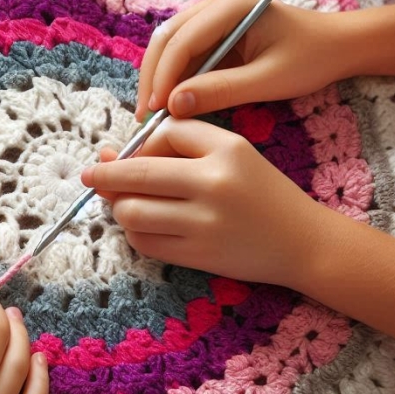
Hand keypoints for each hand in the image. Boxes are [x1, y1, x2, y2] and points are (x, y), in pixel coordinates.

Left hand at [81, 119, 323, 287]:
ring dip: (120, 207)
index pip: (160, 137)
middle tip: (91, 175)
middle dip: (105, 175)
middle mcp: (213, 185)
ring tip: (127, 203)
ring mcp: (204, 224)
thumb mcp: (233, 151)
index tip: (121, 155)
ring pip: (132, 212)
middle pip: (135, 175)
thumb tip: (115, 153)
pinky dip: (135, 232)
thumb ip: (180, 143)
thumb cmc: (262, 192)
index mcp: (225, 150)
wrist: (303, 242)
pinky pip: (144, 242)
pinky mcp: (198, 256)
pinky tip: (144, 224)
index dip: (136, 146)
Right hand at [137, 0, 346, 120]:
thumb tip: (175, 105)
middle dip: (152, 79)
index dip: (163, 78)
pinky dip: (172, 80)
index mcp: (231, 4)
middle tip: (144, 118)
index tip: (156, 112)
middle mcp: (214, 2)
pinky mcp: (212, 31)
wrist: (335, 46)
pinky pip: (183, 55)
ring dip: (157, 80)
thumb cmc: (310, 59)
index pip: (182, 41)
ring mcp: (211, 14)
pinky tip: (169, 105)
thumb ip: (222, 92)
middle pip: (166, 39)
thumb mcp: (269, 81)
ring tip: (152, 116)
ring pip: (168, 47)